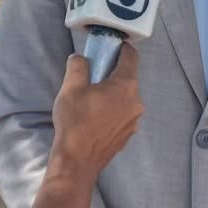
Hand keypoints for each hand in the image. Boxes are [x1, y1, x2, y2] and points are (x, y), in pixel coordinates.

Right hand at [51, 45, 142, 173]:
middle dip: (111, 74)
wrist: (77, 160)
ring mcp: (133, 120)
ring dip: (111, 95)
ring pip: (124, 98)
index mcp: (126, 86)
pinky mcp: (127, 134)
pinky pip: (121, 115)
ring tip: (90, 101)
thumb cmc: (76, 122)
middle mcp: (136, 102)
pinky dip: (111, 111)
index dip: (122, 48)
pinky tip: (94, 117)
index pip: (131, 57)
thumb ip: (78, 66)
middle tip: (91, 77)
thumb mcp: (71, 87)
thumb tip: (80, 59)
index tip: (112, 46)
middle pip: (127, 79)